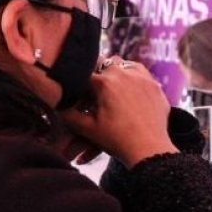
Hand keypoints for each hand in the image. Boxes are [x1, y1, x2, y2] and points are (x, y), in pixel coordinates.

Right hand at [61, 57, 177, 167]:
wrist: (149, 149)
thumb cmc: (118, 140)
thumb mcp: (87, 128)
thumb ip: (68, 113)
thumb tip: (56, 103)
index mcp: (104, 82)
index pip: (84, 72)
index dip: (79, 80)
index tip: (78, 87)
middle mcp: (124, 74)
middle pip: (105, 63)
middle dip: (97, 72)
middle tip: (94, 84)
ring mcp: (143, 78)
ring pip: (125, 64)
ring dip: (116, 70)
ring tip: (111, 83)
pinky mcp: (155, 86)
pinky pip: (142, 73)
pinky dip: (134, 76)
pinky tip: (129, 84)